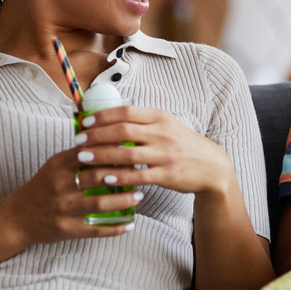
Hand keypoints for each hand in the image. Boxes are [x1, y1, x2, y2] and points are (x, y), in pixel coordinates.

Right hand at [3, 146, 140, 244]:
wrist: (17, 217)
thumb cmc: (42, 188)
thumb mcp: (53, 166)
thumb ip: (77, 155)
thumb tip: (108, 140)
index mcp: (58, 166)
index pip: (89, 152)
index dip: (112, 150)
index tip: (131, 149)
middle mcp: (60, 185)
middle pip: (98, 176)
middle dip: (123, 174)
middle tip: (140, 172)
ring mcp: (63, 209)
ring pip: (100, 203)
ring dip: (124, 200)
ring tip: (139, 196)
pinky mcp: (66, 229)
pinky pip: (96, 229)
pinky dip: (115, 228)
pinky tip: (129, 223)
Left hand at [72, 105, 235, 198]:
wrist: (212, 167)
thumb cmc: (182, 146)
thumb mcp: (166, 126)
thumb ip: (142, 122)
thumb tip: (109, 118)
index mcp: (160, 117)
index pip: (126, 112)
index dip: (102, 116)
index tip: (84, 123)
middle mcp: (162, 133)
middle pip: (122, 131)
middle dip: (96, 136)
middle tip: (78, 141)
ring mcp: (166, 154)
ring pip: (127, 153)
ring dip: (101, 155)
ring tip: (83, 158)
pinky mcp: (168, 174)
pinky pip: (138, 175)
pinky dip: (119, 176)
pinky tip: (104, 177)